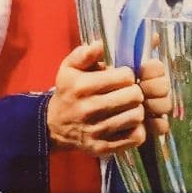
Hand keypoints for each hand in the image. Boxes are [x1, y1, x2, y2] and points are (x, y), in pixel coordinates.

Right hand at [47, 40, 173, 154]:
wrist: (53, 126)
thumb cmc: (67, 92)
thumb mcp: (69, 68)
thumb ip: (84, 54)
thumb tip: (100, 44)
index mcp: (82, 86)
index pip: (125, 76)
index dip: (127, 75)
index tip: (122, 78)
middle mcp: (89, 109)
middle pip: (134, 96)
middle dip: (135, 91)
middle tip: (129, 92)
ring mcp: (96, 131)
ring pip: (137, 116)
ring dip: (137, 109)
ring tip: (128, 107)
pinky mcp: (103, 148)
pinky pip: (135, 137)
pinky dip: (137, 128)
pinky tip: (128, 123)